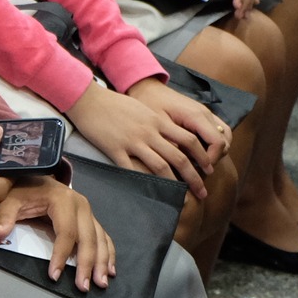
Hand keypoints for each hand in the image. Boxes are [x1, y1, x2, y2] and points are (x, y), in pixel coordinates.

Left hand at [0, 178, 115, 289]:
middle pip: (88, 238)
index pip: (66, 232)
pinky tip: (109, 269)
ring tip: (101, 283)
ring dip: (102, 262)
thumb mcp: (10, 199)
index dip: (61, 255)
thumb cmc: (22, 189)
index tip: (55, 275)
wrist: (34, 176)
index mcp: (63, 200)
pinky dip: (108, 253)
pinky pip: (104, 237)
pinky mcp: (90, 218)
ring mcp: (88, 212)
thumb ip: (4, 216)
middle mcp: (81, 205)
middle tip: (83, 287)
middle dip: (87, 264)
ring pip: (100, 239)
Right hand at [67, 82, 209, 197]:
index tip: (208, 169)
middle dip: (195, 176)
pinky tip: (150, 192)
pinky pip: (131, 169)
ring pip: (160, 166)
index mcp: (157, 121)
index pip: (188, 140)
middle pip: (180, 157)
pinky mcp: (115, 149)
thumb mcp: (142, 108)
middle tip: (202, 191)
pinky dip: (143, 182)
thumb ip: (157, 122)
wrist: (88, 99)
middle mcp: (149, 132)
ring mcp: (132, 141)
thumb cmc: (114, 103)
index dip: (202, 156)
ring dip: (175, 183)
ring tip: (183, 197)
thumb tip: (171, 137)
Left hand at [129, 75, 230, 164]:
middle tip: (198, 169)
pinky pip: (219, 130)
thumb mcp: (157, 125)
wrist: (148, 87)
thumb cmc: (150, 104)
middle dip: (214, 157)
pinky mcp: (204, 115)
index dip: (211, 159)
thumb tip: (181, 165)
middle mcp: (206, 114)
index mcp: (196, 116)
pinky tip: (198, 150)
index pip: (217, 142)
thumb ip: (172, 143)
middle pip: (225, 141)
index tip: (198, 171)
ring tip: (199, 161)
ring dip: (217, 150)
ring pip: (225, 136)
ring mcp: (207, 113)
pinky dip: (215, 142)